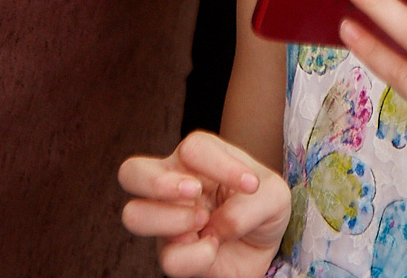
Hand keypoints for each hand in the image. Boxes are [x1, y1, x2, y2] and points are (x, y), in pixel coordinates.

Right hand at [118, 131, 289, 277]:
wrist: (261, 249)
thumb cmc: (260, 209)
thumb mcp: (275, 197)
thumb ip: (251, 204)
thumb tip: (216, 224)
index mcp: (197, 159)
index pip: (192, 148)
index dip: (219, 165)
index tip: (250, 185)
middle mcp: (171, 185)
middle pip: (130, 172)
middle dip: (158, 182)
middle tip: (194, 192)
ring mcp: (165, 222)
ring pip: (134, 215)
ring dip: (172, 220)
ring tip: (203, 222)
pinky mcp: (172, 254)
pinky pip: (169, 258)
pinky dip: (196, 257)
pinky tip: (212, 249)